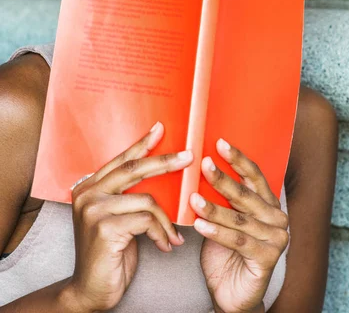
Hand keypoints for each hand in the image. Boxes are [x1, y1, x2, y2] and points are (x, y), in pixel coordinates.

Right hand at [64, 121, 192, 311]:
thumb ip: (128, 196)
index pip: (121, 160)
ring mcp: (94, 210)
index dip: (142, 144)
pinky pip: (147, 220)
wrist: (90, 292)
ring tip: (172, 235)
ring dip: (166, 220)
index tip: (160, 129)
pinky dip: (162, 232)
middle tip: (189, 157)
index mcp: (89, 187)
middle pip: (134, 170)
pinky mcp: (104, 228)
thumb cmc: (110, 254)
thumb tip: (160, 174)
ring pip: (146, 199)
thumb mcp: (118, 218)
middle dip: (165, 162)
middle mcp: (87, 194)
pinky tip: (164, 245)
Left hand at [190, 139, 288, 312]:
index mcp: (268, 203)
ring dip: (214, 207)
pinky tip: (199, 225)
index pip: (254, 176)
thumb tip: (200, 167)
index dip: (237, 159)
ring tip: (193, 198)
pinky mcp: (268, 258)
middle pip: (245, 194)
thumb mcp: (223, 219)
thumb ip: (220, 197)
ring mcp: (276, 238)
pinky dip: (217, 232)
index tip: (219, 143)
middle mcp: (277, 218)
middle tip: (202, 164)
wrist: (231, 295)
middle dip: (221, 178)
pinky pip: (238, 240)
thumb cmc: (225, 252)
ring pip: (239, 218)